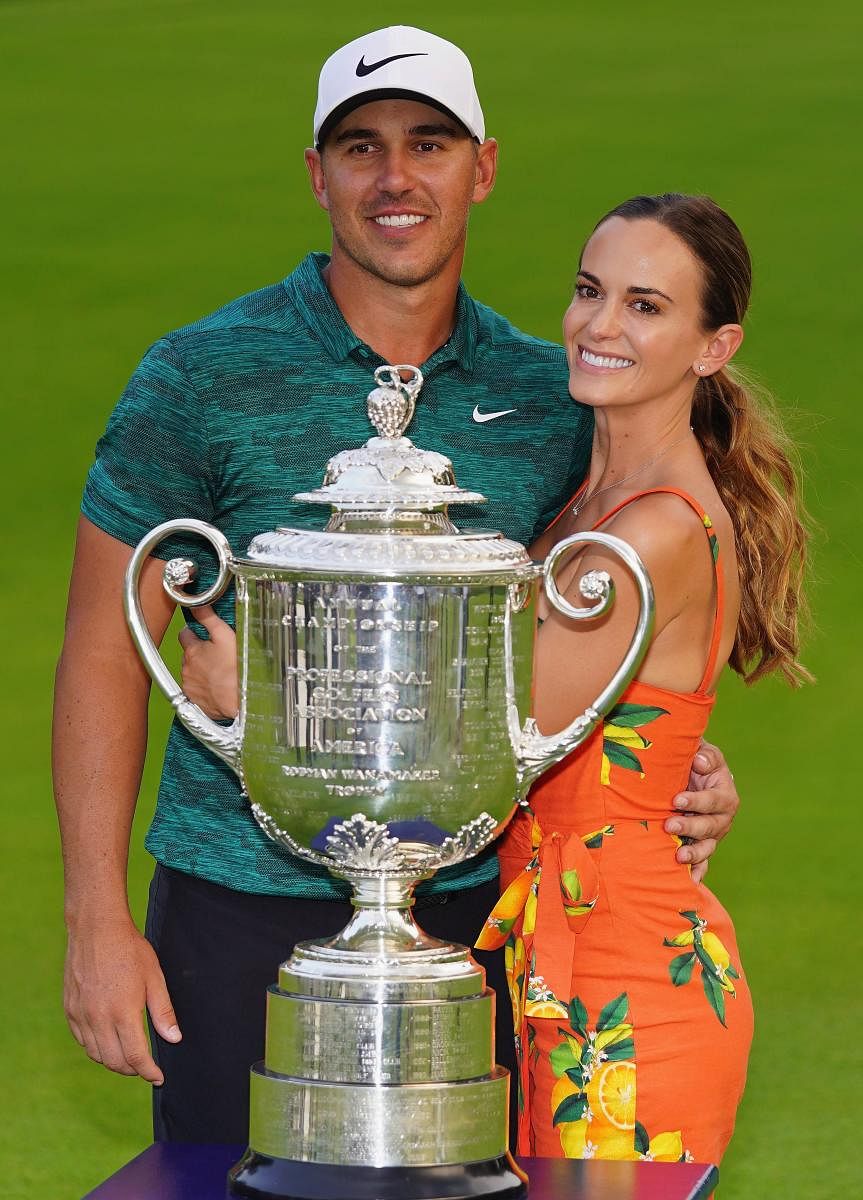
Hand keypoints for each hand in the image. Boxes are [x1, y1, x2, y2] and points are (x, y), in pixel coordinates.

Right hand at [64, 919, 180, 1083]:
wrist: (96, 929)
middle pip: (114, 1061)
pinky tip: (107, 1039)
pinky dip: (96, 1047)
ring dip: (113, 1061)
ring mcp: (81, 1015)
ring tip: (128, 1055)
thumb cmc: (130, 950)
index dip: (148, 1071)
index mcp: (123, 1012)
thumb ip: (163, 1011)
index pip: (135, 1056)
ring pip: (96, 1054)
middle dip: (132, 1070)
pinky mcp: (70, 1009)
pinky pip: (82, 1040)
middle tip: (145, 1066)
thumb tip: (173, 1038)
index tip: (158, 1077)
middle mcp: (98, 1018)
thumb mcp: (154, 977)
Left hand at [178, 605, 238, 718]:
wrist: (241, 701)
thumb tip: (195, 604)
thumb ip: (208, 618)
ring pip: (193, 672)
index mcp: (191, 651)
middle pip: (189, 654)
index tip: (206, 635)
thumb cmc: (235, 668)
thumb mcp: (225, 635)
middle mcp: (186, 669)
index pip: (184, 634)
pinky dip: (205, 687)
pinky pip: (196, 689)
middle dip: (200, 653)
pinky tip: (219, 686)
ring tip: (222, 671)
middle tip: (219, 654)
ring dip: (202, 670)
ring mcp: (189, 686)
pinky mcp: (195, 701)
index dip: (195, 632)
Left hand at [664, 739, 738, 884]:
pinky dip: (697, 873)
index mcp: (724, 794)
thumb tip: (700, 762)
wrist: (690, 778)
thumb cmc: (695, 763)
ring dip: (693, 854)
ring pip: (707, 848)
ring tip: (678, 857)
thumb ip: (705, 756)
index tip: (676, 800)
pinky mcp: (702, 847)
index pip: (713, 799)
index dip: (696, 801)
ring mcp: (713, 836)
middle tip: (669, 825)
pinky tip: (690, 882)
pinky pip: (702, 863)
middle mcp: (722, 818)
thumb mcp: (703, 753)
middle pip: (709, 827)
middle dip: (689, 827)